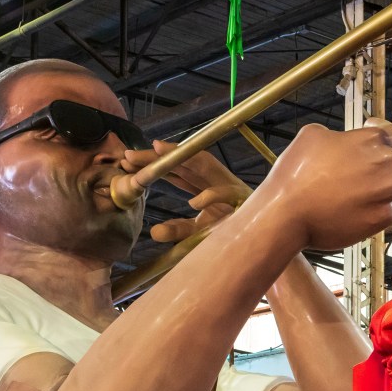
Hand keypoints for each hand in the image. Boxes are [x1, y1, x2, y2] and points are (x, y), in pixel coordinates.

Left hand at [122, 140, 250, 242]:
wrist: (263, 239)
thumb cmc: (232, 229)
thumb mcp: (198, 232)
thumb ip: (178, 230)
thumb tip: (154, 232)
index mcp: (204, 183)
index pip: (174, 169)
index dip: (153, 163)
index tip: (128, 161)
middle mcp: (214, 178)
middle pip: (183, 161)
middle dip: (158, 156)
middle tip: (130, 155)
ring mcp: (229, 185)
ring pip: (204, 165)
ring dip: (181, 157)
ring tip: (158, 151)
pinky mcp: (242, 199)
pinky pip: (226, 194)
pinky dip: (211, 197)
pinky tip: (194, 202)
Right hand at [252, 118, 391, 252]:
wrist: (287, 213)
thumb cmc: (295, 176)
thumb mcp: (310, 136)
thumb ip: (336, 134)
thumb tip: (341, 140)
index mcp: (368, 139)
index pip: (390, 133)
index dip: (380, 141)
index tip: (370, 149)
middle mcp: (383, 162)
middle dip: (376, 169)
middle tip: (351, 179)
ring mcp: (386, 190)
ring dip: (381, 191)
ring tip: (354, 198)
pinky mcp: (383, 217)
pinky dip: (388, 212)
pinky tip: (368, 212)